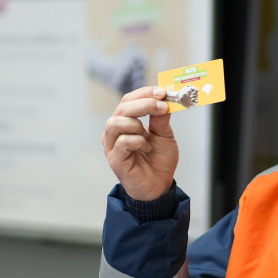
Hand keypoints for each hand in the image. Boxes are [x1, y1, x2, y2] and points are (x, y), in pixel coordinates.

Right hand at [102, 86, 177, 200]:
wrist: (160, 186)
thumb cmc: (159, 161)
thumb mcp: (164, 135)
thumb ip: (161, 118)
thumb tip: (164, 99)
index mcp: (126, 122)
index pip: (129, 100)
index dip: (144, 93)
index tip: (162, 92)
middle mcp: (115, 132)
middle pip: (122, 108)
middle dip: (144, 104)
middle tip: (162, 106)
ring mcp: (112, 146)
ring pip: (115, 122)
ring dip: (136, 124)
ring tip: (148, 134)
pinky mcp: (115, 159)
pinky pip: (122, 142)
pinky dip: (137, 141)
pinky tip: (146, 148)